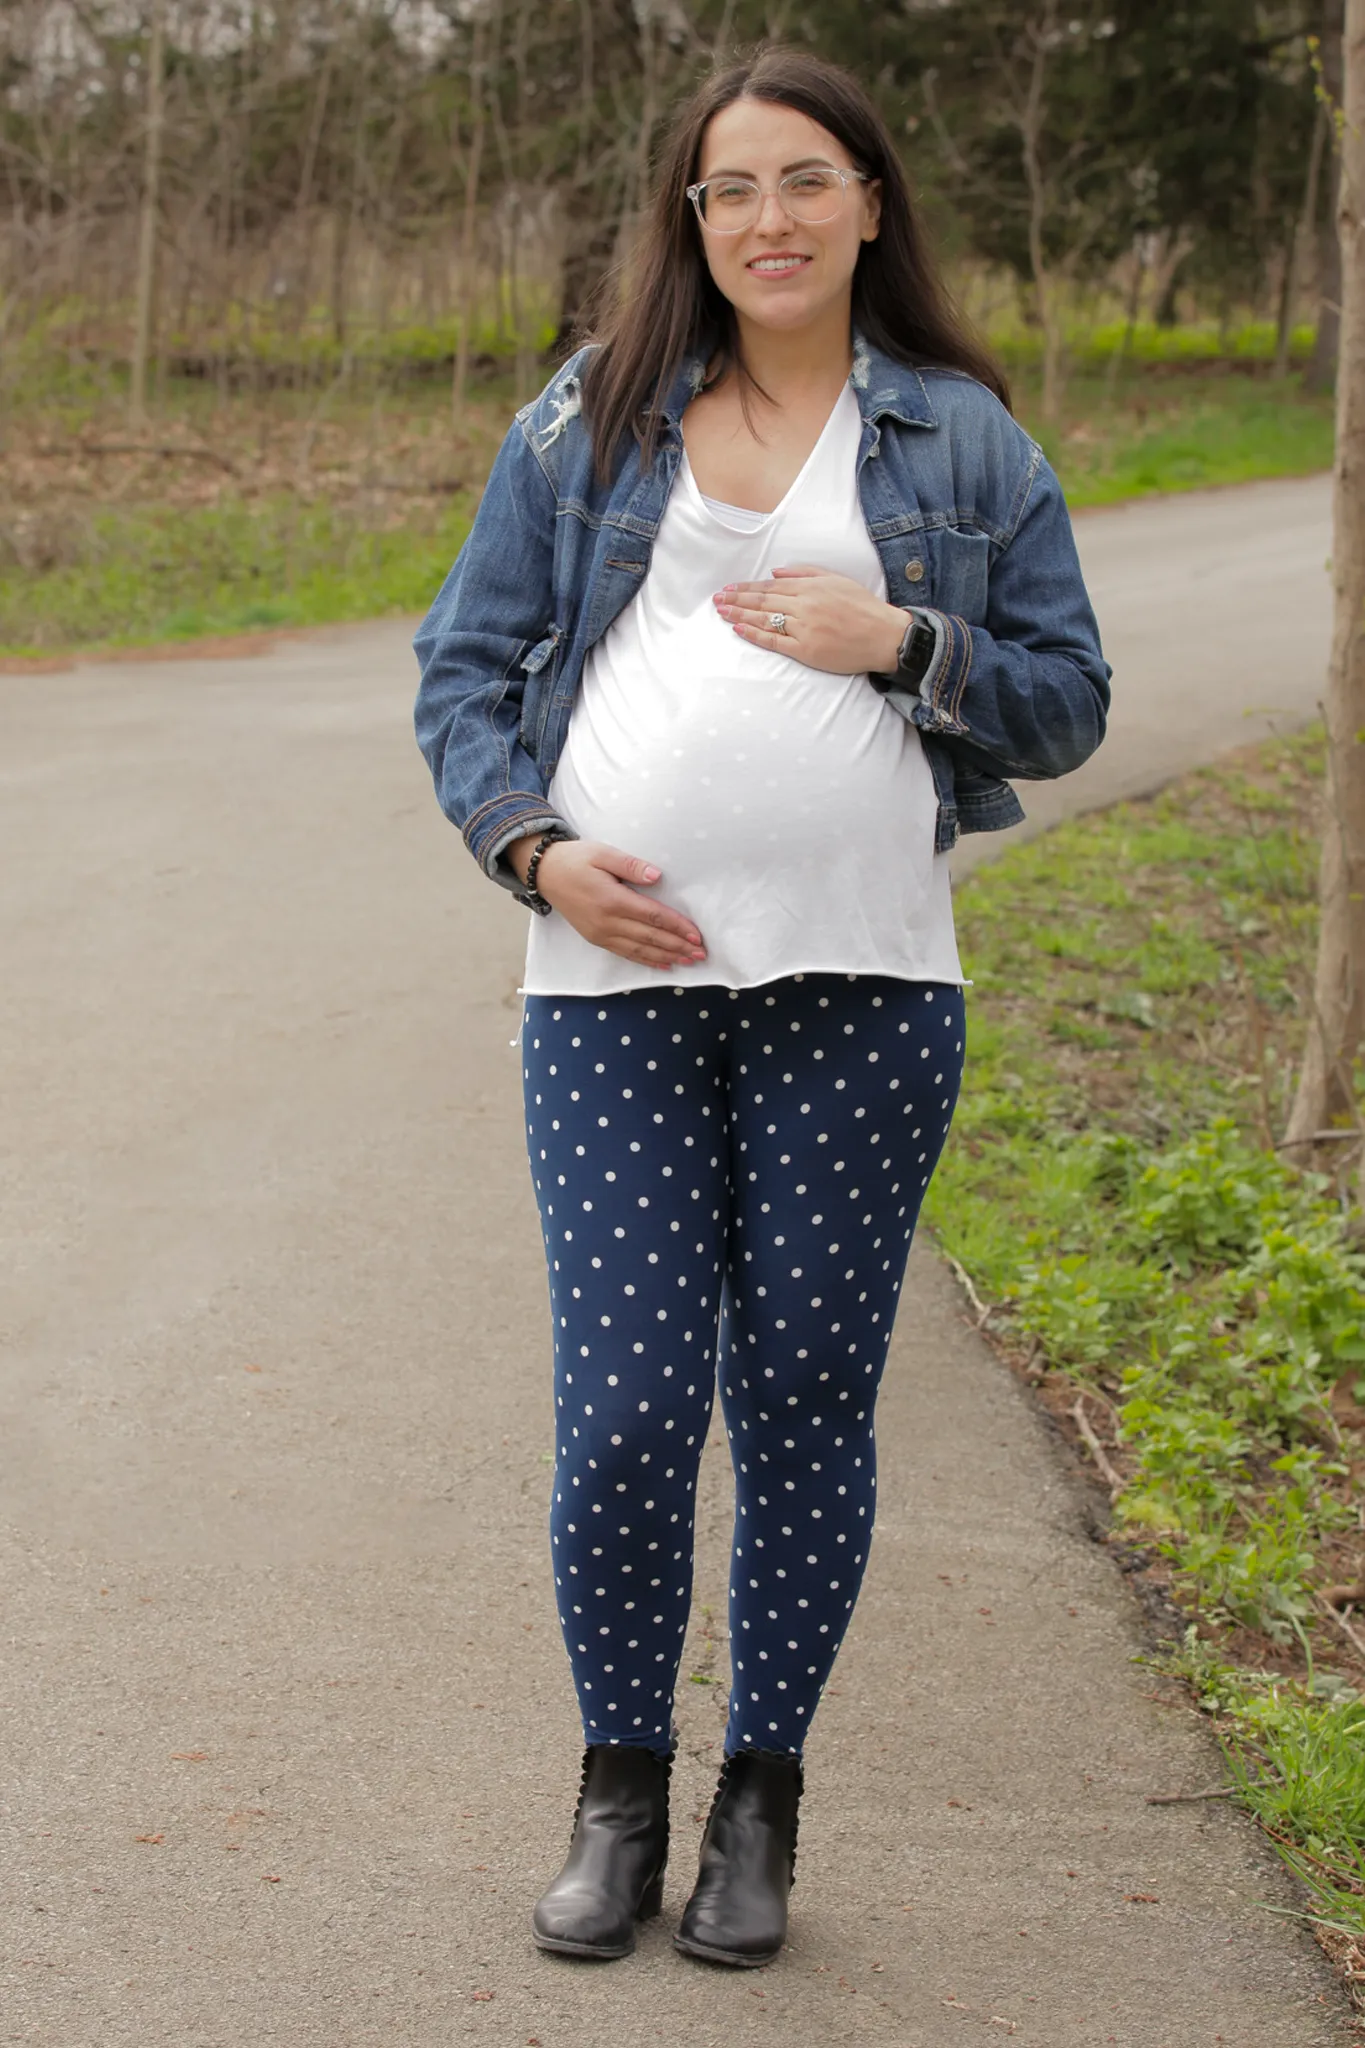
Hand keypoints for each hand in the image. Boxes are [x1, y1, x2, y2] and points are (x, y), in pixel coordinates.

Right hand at [510, 836, 706, 970]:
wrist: (545, 874)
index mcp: (612, 899)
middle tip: (702, 954)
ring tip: (689, 962)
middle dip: (678, 947)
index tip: (696, 935)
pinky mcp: (596, 938)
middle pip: (650, 937)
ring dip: (667, 957)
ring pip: (640, 950)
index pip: (653, 916)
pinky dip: (646, 960)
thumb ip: (631, 865)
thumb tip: (656, 876)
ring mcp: (601, 934)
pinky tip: (663, 965)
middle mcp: (607, 922)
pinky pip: (626, 954)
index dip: (677, 927)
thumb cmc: (576, 860)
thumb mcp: (603, 853)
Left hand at [713, 564, 906, 675]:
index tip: (729, 588)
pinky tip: (740, 630)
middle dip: (737, 600)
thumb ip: (805, 573)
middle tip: (716, 600)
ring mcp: (804, 629)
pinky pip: (775, 642)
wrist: (884, 636)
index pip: (770, 587)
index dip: (747, 588)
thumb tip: (775, 572)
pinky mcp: (806, 650)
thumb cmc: (863, 607)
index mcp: (810, 587)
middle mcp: (804, 606)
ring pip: (765, 620)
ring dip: (740, 615)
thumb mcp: (837, 580)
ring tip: (722, 613)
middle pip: (762, 602)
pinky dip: (755, 635)